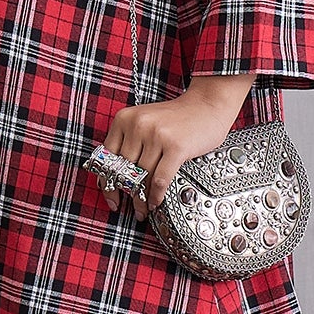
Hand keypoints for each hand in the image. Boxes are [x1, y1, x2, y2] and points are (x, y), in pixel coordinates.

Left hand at [97, 73, 254, 221]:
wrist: (206, 104)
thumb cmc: (176, 118)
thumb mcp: (144, 122)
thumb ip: (129, 143)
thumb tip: (117, 178)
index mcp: (124, 119)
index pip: (107, 157)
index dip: (107, 182)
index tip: (112, 198)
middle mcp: (138, 125)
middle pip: (125, 169)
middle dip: (127, 194)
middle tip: (132, 208)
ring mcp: (157, 135)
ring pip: (142, 177)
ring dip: (142, 199)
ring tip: (143, 210)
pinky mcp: (175, 146)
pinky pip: (160, 179)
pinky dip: (157, 195)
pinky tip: (156, 202)